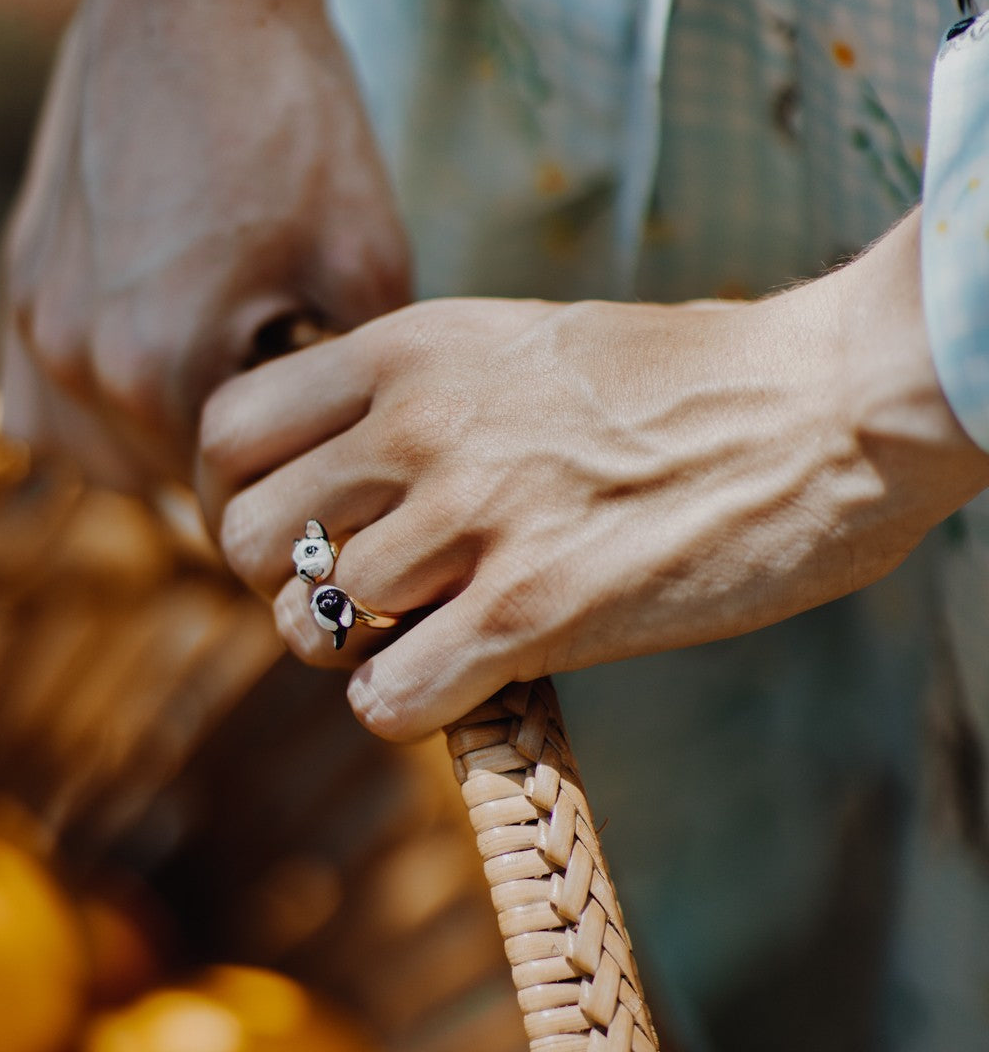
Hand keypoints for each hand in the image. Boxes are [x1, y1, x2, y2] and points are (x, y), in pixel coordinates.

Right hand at [0, 0, 409, 484]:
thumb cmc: (293, 119)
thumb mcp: (365, 267)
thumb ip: (348, 392)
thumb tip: (353, 465)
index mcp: (160, 369)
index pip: (229, 504)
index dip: (290, 507)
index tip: (326, 497)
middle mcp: (75, 361)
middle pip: (163, 490)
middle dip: (233, 476)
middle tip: (289, 440)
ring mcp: (33, 321)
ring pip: (95, 462)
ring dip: (160, 457)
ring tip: (222, 408)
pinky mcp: (18, 281)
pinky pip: (38, 411)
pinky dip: (94, 421)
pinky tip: (148, 386)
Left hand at [197, 211, 988, 739]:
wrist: (823, 408)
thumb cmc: (680, 383)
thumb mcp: (518, 344)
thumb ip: (417, 397)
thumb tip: (337, 476)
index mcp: (412, 347)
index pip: (228, 432)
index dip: (239, 498)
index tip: (297, 531)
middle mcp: (423, 426)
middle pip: (249, 540)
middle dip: (285, 585)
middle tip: (352, 600)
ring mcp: (475, 518)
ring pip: (310, 628)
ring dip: (353, 652)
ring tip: (424, 635)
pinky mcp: (534, 610)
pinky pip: (386, 698)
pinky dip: (404, 707)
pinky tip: (459, 680)